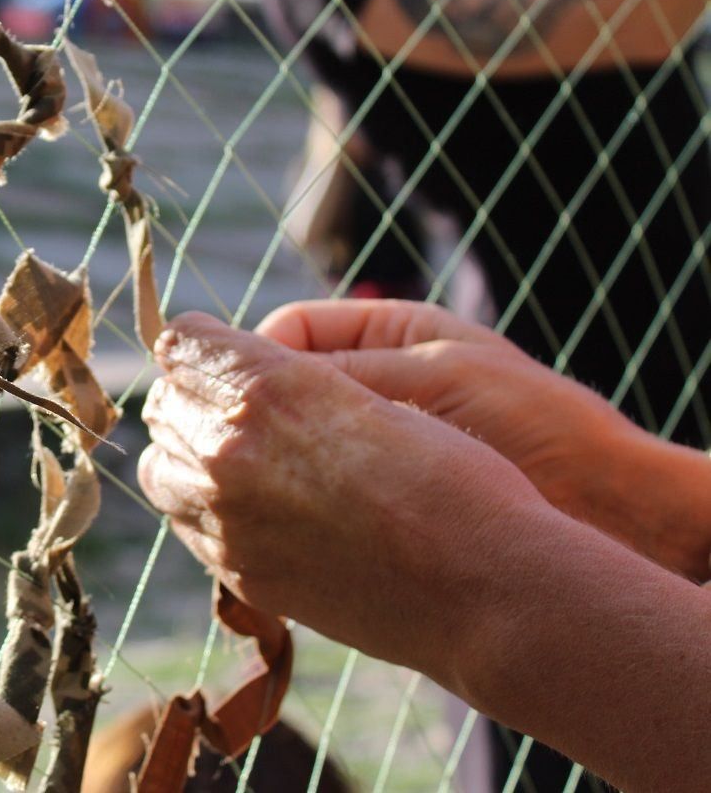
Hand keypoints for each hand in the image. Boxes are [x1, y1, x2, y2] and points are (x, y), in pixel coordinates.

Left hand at [138, 311, 550, 679]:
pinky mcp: (239, 573)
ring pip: (162, 469)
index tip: (225, 350)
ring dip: (189, 454)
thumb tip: (245, 368)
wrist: (483, 586)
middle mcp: (228, 450)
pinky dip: (205, 509)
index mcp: (265, 387)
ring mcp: (225, 519)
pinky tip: (254, 508)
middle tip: (237, 404)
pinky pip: (188, 527)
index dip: (207, 342)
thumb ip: (296, 377)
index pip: (183, 340)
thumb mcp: (378, 388)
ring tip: (240, 458)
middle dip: (193, 395)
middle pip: (164, 403)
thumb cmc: (453, 477)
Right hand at [254, 299, 630, 517]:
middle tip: (242, 450)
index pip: (290, 332)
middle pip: (278, 390)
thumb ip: (343, 371)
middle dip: (255, 415)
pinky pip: (313, 491)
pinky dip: (294, 501)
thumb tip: (252, 371)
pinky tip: (292, 516)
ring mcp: (372, 443)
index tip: (246, 396)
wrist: (607, 507)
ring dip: (271, 463)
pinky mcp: (376, 497)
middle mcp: (373, 384)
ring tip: (266, 487)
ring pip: (286, 445)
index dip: (257, 359)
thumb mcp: (430, 377)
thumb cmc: (533, 426)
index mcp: (386, 334)